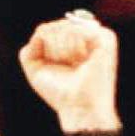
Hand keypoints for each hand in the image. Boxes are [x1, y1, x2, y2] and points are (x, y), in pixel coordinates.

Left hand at [18, 13, 119, 131]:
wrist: (78, 108)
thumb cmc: (59, 92)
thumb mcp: (35, 69)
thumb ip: (29, 49)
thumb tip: (40, 34)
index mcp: (70, 38)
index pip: (46, 29)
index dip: (44, 50)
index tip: (58, 67)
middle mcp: (85, 33)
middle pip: (53, 27)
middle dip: (53, 51)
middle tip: (68, 67)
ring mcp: (96, 34)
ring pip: (63, 28)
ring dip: (62, 52)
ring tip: (75, 64)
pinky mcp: (105, 37)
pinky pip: (76, 30)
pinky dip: (72, 48)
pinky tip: (81, 59)